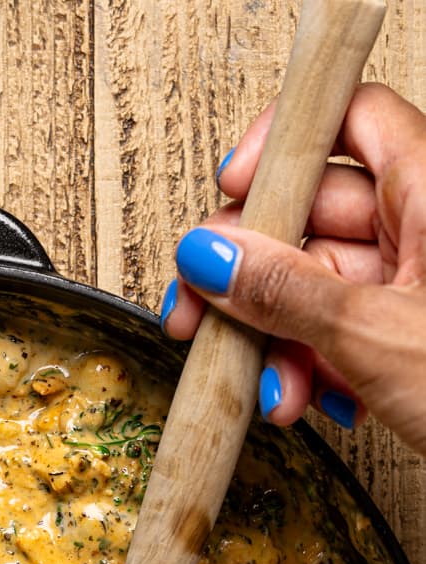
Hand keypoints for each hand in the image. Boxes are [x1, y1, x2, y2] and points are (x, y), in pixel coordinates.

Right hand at [161, 83, 425, 454]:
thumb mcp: (374, 335)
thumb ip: (285, 292)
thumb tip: (213, 256)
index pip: (350, 120)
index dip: (285, 148)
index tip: (229, 195)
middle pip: (315, 217)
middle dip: (252, 275)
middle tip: (200, 313)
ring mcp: (419, 286)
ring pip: (320, 287)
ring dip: (277, 342)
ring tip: (271, 390)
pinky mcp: (412, 340)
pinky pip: (342, 334)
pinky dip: (314, 369)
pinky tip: (308, 402)